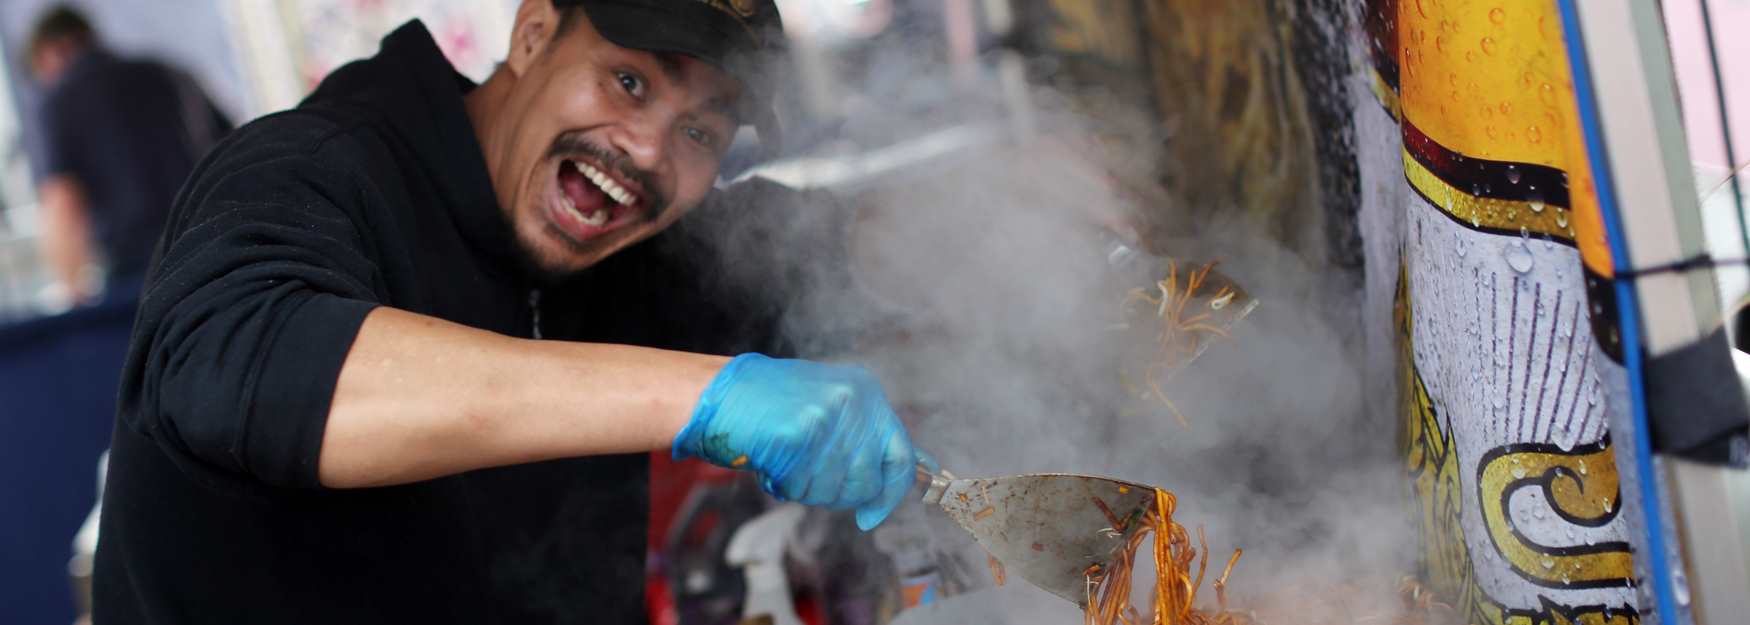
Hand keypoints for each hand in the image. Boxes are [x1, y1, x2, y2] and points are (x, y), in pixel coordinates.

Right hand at [673, 353, 919, 529]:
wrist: (718, 393)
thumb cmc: (771, 404)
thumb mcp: (831, 403)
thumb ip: (866, 435)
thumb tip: (914, 468)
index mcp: (866, 391)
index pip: (900, 455)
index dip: (889, 493)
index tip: (872, 515)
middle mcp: (852, 402)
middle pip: (865, 482)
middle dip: (837, 493)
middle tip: (807, 477)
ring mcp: (825, 417)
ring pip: (832, 489)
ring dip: (807, 488)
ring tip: (786, 461)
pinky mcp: (797, 435)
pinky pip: (800, 486)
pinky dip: (783, 485)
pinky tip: (770, 462)